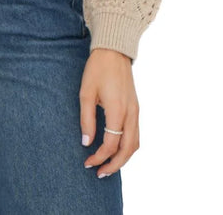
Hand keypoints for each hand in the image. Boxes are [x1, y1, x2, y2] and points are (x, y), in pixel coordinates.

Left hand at [79, 48, 139, 177]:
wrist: (114, 50)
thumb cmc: (97, 69)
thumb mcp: (86, 92)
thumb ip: (86, 119)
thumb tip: (86, 142)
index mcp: (118, 109)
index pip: (111, 143)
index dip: (99, 157)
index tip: (87, 162)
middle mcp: (131, 113)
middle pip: (128, 149)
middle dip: (114, 165)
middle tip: (99, 173)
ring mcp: (136, 110)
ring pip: (135, 144)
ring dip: (123, 158)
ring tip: (108, 165)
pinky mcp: (136, 108)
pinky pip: (136, 134)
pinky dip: (128, 147)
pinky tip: (116, 149)